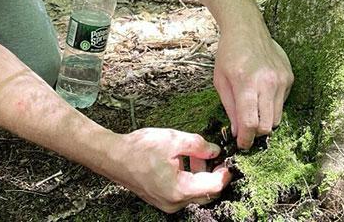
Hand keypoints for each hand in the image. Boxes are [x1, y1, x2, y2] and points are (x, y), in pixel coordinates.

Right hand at [109, 128, 230, 212]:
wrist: (114, 156)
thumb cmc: (139, 148)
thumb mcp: (172, 140)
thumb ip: (197, 145)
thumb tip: (215, 150)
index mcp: (180, 190)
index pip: (213, 186)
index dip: (224, 173)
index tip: (229, 160)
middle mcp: (174, 203)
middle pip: (205, 193)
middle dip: (212, 173)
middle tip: (213, 155)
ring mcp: (167, 203)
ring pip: (193, 192)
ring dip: (199, 174)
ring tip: (193, 153)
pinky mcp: (161, 199)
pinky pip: (182, 192)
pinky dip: (187, 177)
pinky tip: (181, 160)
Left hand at [213, 34, 292, 148]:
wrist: (246, 29)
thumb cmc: (229, 53)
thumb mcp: (221, 80)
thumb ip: (230, 108)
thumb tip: (239, 132)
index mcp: (246, 83)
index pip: (250, 123)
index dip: (246, 139)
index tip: (242, 144)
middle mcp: (267, 83)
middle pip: (267, 125)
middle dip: (255, 132)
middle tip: (246, 127)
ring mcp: (281, 80)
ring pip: (277, 117)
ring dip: (265, 120)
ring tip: (253, 108)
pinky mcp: (290, 78)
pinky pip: (282, 103)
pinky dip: (272, 105)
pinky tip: (262, 91)